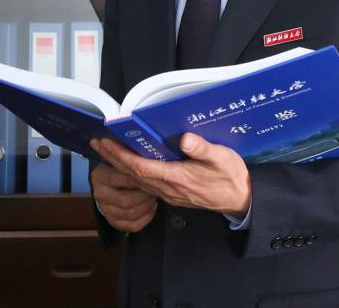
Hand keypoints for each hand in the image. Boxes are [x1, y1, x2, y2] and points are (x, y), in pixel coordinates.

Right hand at [90, 161, 158, 232]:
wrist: (110, 183)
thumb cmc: (121, 169)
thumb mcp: (121, 161)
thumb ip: (130, 160)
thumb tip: (147, 157)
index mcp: (100, 176)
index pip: (120, 179)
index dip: (138, 179)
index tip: (150, 175)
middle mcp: (100, 194)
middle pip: (125, 200)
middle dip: (145, 196)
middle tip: (155, 189)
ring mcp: (105, 209)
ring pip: (130, 213)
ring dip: (146, 206)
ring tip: (154, 197)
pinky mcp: (113, 221)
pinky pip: (132, 225)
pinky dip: (146, 218)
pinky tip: (151, 208)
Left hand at [91, 133, 251, 216]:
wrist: (240, 200)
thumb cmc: (231, 177)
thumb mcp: (222, 158)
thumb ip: (203, 149)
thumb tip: (186, 139)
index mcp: (178, 178)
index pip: (141, 168)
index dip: (121, 155)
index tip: (107, 142)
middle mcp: (169, 189)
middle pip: (134, 174)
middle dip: (113, 158)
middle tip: (97, 143)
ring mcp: (170, 194)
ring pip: (138, 180)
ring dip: (121, 165)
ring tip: (108, 151)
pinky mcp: (173, 194)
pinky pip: (147, 185)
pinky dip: (134, 173)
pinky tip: (130, 164)